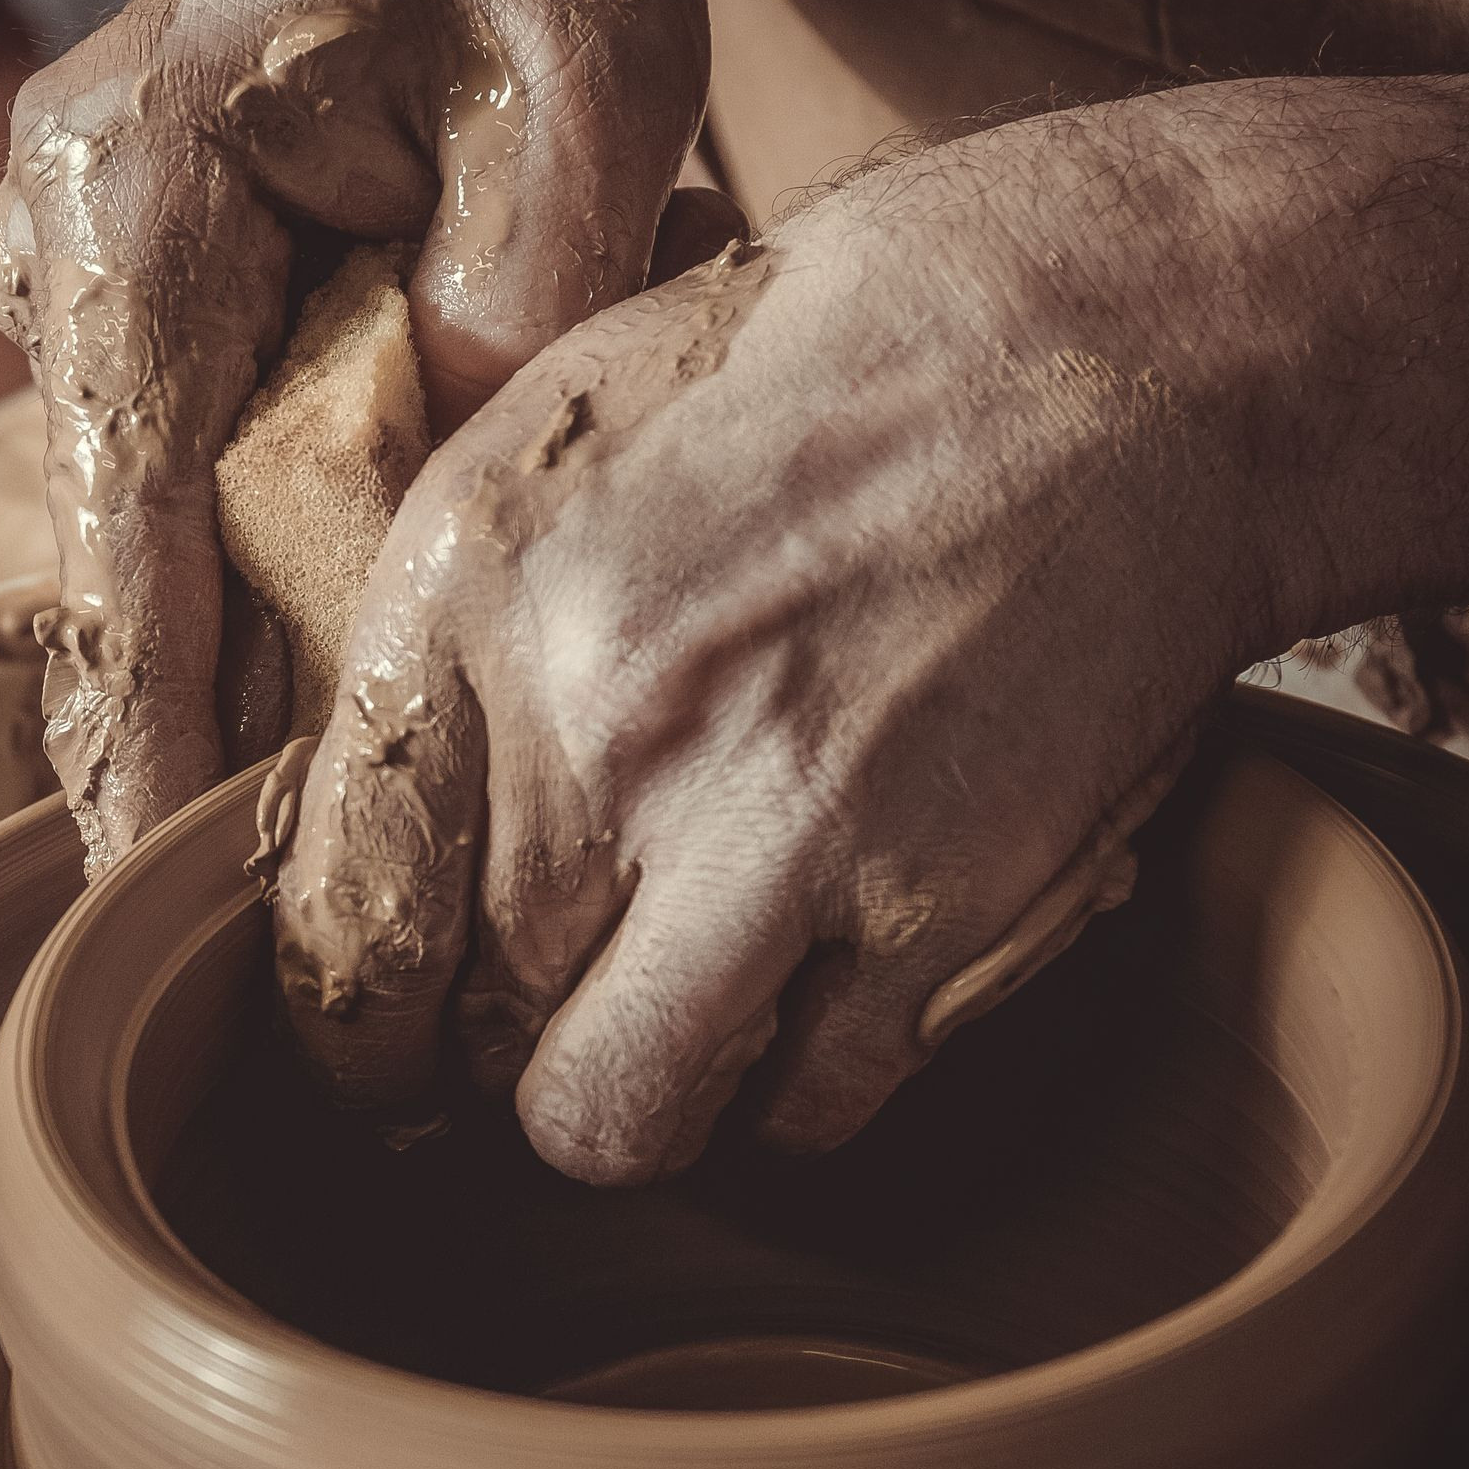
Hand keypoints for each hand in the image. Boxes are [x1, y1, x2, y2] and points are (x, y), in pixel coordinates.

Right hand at [0, 0, 714, 874]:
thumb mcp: (577, 90)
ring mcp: (77, 269)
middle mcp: (62, 248)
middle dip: (220, 710)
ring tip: (382, 696)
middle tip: (317, 873)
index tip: (146, 891)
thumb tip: (421, 515)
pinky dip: (274, 538)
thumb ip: (506, 304)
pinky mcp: (127, 289)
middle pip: (133, 556)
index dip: (146, 731)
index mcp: (135, 202)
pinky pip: (185, 465)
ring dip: (270, 619)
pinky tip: (364, 580)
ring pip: (161, 523)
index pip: (127, 533)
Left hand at [265, 110, 1326, 1185]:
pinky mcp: (940, 908)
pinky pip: (809, 1105)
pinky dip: (799, 1079)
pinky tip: (817, 978)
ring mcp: (774, 829)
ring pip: (617, 1118)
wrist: (1126, 351)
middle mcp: (605, 724)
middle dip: (496, 1042)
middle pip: (468, 1031)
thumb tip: (371, 806)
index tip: (384, 1037)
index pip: (341, 909)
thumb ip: (450, 622)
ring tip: (675, 1011)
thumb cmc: (838, 364)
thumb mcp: (569, 413)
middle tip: (549, 1000)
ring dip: (636, 1092)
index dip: (353, 1016)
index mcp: (480, 587)